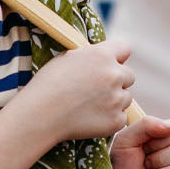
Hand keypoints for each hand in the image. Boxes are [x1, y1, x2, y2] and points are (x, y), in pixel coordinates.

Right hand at [20, 41, 134, 143]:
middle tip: (97, 89)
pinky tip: (90, 118)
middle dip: (117, 81)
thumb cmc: (48, 84)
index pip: (124, 48)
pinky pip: (121, 117)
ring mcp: (117, 99)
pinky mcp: (116, 120)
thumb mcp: (67, 58)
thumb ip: (90, 56)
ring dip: (114, 100)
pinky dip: (110, 119)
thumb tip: (103, 56)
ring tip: (89, 105)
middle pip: (129, 75)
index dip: (117, 57)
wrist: (41, 114)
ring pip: (126, 98)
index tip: (111, 64)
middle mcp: (114, 75)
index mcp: (102, 55)